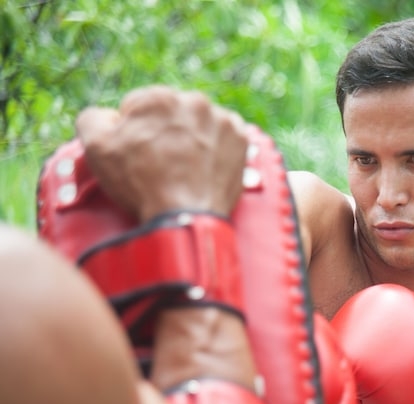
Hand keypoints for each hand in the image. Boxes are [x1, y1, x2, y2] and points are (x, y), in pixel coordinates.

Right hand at [74, 86, 247, 221]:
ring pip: (198, 123)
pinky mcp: (241, 140)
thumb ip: (93, 118)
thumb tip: (107, 115)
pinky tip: (204, 165)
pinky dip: (215, 147)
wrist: (186, 217)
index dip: (132, 131)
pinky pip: (224, 136)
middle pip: (171, 113)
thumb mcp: (96, 147)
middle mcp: (195, 101)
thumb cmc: (141, 184)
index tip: (138, 153)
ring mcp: (222, 120)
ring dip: (191, 137)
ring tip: (184, 166)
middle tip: (161, 162)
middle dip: (164, 131)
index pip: (138, 107)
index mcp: (159, 96)